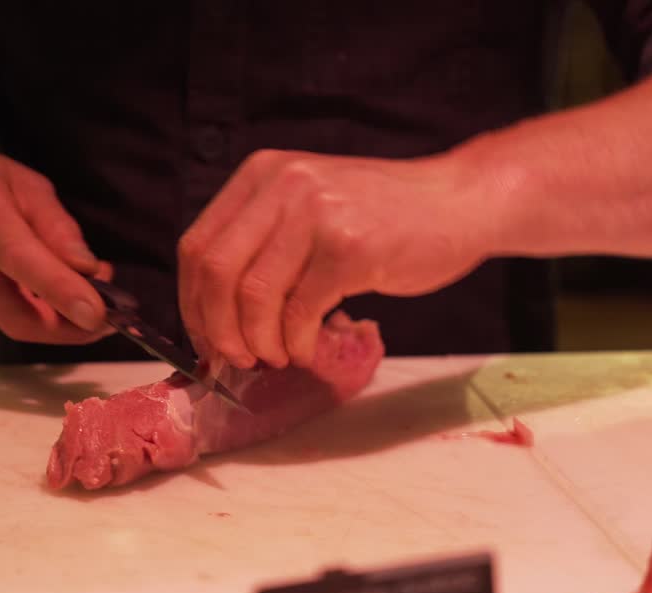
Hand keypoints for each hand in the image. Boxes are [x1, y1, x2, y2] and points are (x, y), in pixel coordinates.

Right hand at [0, 142, 114, 343]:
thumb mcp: (22, 182)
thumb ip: (58, 227)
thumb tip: (90, 271)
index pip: (19, 259)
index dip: (60, 291)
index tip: (96, 315)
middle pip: (19, 316)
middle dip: (71, 328)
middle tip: (107, 316)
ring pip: (14, 323)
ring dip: (53, 317)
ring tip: (72, 287)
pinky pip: (0, 320)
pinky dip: (27, 310)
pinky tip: (29, 287)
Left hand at [177, 148, 483, 368]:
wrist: (459, 201)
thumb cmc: (383, 216)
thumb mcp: (309, 204)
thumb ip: (264, 241)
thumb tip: (215, 314)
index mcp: (262, 174)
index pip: (196, 246)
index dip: (193, 303)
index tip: (206, 337)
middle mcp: (282, 185)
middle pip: (215, 273)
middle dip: (218, 329)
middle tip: (237, 358)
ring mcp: (316, 214)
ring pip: (254, 297)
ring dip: (259, 342)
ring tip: (278, 356)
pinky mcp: (349, 249)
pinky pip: (300, 312)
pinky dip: (297, 343)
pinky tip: (309, 348)